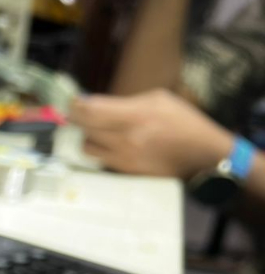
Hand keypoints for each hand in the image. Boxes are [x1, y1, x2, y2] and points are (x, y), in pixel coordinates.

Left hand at [69, 89, 231, 179]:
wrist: (202, 156)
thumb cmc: (183, 123)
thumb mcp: (159, 100)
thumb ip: (127, 102)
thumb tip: (98, 104)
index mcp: (136, 114)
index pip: (92, 110)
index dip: (76, 105)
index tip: (72, 102)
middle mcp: (126, 137)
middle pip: (84, 127)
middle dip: (76, 119)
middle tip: (75, 114)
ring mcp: (123, 157)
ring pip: (86, 146)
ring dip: (87, 137)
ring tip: (95, 132)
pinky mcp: (124, 172)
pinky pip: (99, 160)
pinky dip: (99, 151)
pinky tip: (106, 145)